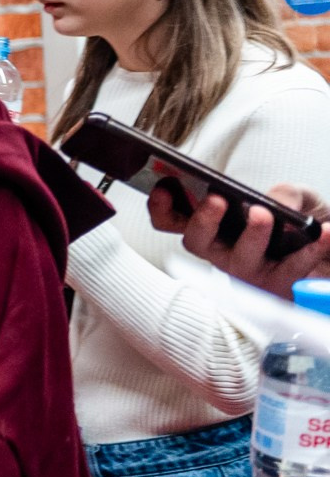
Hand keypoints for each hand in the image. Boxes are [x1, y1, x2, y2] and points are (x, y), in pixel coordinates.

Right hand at [152, 180, 329, 299]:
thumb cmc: (306, 225)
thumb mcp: (297, 197)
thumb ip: (285, 192)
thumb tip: (272, 202)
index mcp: (217, 228)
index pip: (175, 221)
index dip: (162, 208)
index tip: (164, 187)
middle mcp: (225, 252)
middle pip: (196, 242)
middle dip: (203, 220)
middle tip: (217, 200)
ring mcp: (249, 272)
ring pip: (238, 261)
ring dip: (251, 236)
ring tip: (265, 215)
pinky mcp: (278, 288)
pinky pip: (287, 272)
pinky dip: (307, 251)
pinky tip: (323, 233)